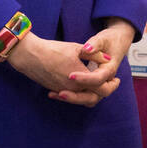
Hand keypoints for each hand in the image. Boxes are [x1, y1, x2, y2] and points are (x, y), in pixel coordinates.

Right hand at [5, 26, 125, 107]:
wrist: (30, 56)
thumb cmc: (53, 50)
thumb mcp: (77, 48)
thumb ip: (94, 54)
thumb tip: (108, 59)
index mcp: (81, 77)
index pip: (102, 87)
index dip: (112, 84)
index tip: (116, 79)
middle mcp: (73, 88)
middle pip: (95, 97)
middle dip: (105, 91)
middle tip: (112, 84)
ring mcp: (64, 91)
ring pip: (84, 99)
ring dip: (93, 94)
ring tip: (98, 85)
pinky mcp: (56, 90)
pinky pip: (72, 97)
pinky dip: (80, 94)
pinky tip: (83, 86)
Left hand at [56, 20, 135, 105]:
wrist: (116, 44)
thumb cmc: (109, 40)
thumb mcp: (101, 40)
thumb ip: (94, 45)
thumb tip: (86, 49)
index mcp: (109, 70)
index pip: (98, 79)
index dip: (85, 79)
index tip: (70, 75)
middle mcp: (106, 82)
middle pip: (93, 97)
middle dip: (76, 97)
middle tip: (61, 93)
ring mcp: (99, 86)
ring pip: (87, 100)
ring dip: (72, 99)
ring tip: (56, 94)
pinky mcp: (91, 87)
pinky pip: (81, 97)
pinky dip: (69, 97)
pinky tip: (52, 93)